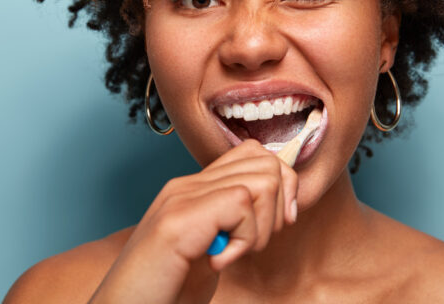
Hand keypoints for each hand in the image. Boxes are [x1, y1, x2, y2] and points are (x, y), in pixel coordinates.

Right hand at [88, 139, 298, 303]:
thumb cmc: (163, 291)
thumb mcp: (209, 251)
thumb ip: (231, 225)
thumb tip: (280, 210)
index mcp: (193, 191)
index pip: (253, 154)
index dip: (280, 187)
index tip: (273, 227)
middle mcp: (186, 186)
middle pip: (264, 161)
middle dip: (278, 206)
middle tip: (251, 243)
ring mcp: (181, 198)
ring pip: (261, 180)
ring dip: (261, 226)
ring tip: (231, 253)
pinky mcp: (180, 219)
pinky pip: (242, 205)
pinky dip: (244, 240)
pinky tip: (217, 262)